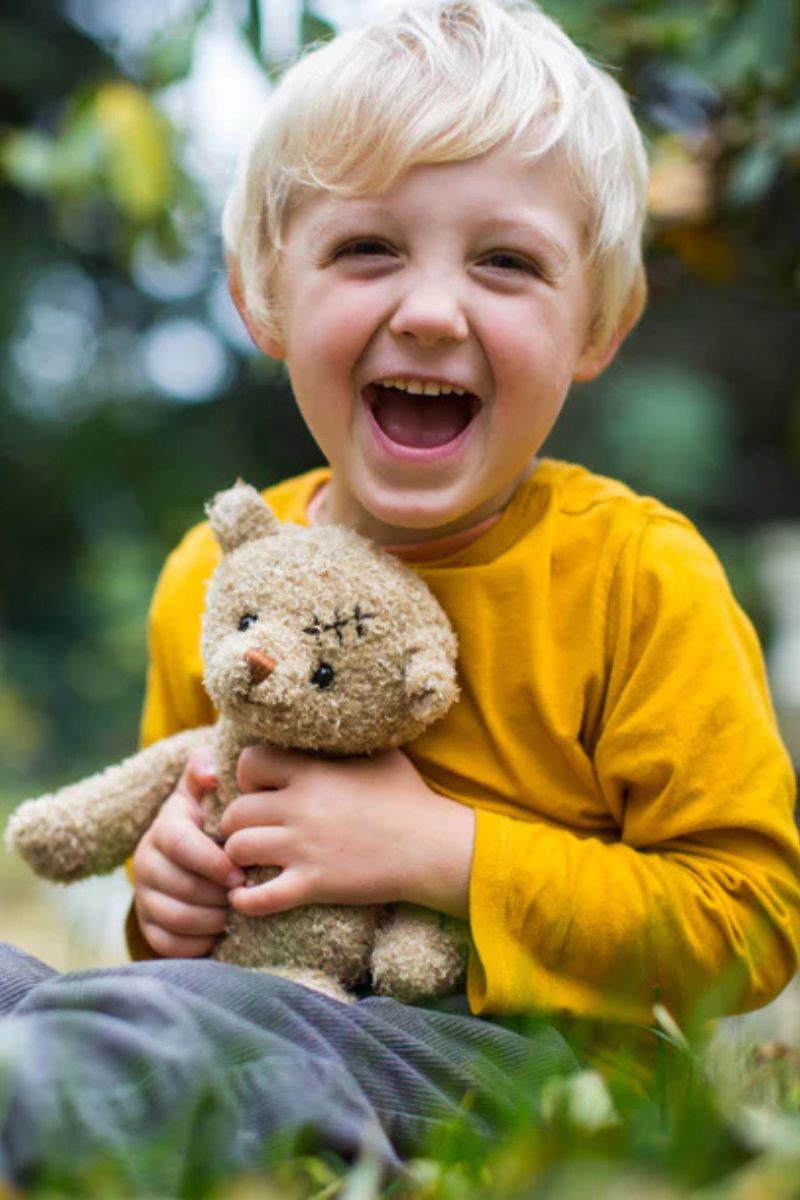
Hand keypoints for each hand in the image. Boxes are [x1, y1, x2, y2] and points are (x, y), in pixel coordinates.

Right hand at [132, 747, 245, 956]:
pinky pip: (167, 944)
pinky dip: (196, 944)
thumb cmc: (212, 820)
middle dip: (218, 895)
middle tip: (246, 898)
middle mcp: (145, 862)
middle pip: (180, 886)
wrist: (192, 852)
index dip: (212, 862)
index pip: (179, 844)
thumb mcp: (207, 792)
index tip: (240, 874)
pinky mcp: (147, 924)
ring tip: (236, 914)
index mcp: (164, 828)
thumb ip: (206, 771)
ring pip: (175, 917)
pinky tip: (219, 933)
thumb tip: (209, 770)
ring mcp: (143, 895)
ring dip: (211, 920)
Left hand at [220, 745, 474, 919]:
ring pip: (237, 850)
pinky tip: (245, 898)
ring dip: (238, 857)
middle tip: (251, 829)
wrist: (432, 847)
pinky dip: (245, 900)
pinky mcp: (313, 885)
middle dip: (236, 822)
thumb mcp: (382, 756)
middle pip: (235, 811)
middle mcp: (301, 807)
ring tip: (248, 861)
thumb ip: (349, 744)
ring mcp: (304, 848)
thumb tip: (340, 727)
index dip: (248, 776)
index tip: (261, 788)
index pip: (250, 762)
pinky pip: (259, 898)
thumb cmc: (411, 798)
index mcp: (313, 772)